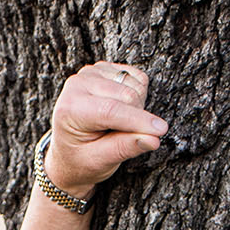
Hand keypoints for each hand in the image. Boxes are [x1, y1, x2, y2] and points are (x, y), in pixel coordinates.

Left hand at [43, 62, 166, 197]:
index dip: (139, 121)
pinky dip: (139, 96)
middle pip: (128, 96)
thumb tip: (153, 139)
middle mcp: (78, 84)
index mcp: (69, 109)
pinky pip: (138, 78)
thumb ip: (125, 148)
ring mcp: (91, 72)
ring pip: (136, 86)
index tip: (161, 131)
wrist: (69, 152)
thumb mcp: (99, 161)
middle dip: (137, 119)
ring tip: (118, 125)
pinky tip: (122, 110)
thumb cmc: (81, 159)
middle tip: (124, 137)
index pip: (111, 110)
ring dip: (138, 108)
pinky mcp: (105, 68)